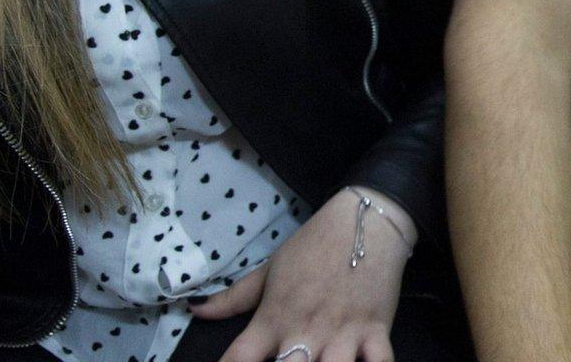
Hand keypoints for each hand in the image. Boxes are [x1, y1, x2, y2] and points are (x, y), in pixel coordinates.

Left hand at [195, 187, 414, 361]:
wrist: (364, 222)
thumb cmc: (313, 247)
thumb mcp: (269, 270)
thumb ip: (233, 297)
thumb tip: (194, 309)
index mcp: (273, 320)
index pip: (237, 360)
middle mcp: (304, 332)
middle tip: (286, 361)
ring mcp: (342, 334)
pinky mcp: (377, 331)